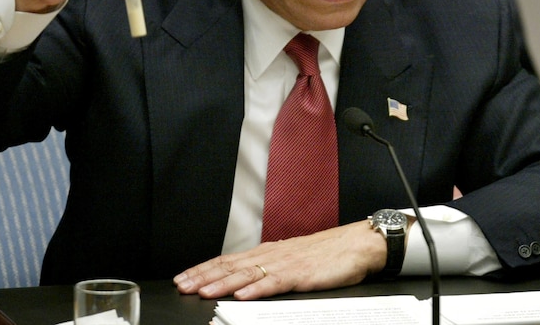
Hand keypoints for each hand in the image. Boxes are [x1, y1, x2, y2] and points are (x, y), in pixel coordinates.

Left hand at [174, 221, 386, 299]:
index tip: (183, 277)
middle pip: (231, 266)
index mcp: (269, 252)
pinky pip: (275, 282)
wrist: (358, 244)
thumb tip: (247, 280)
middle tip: (181, 285)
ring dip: (222, 283)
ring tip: (202, 291)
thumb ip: (271, 268)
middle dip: (204, 276)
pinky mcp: (302, 274)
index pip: (229, 260)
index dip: (204, 269)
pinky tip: (241, 295)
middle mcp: (272, 255)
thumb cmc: (329, 254)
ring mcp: (286, 264)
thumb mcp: (294, 260)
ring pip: (247, 274)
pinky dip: (256, 289)